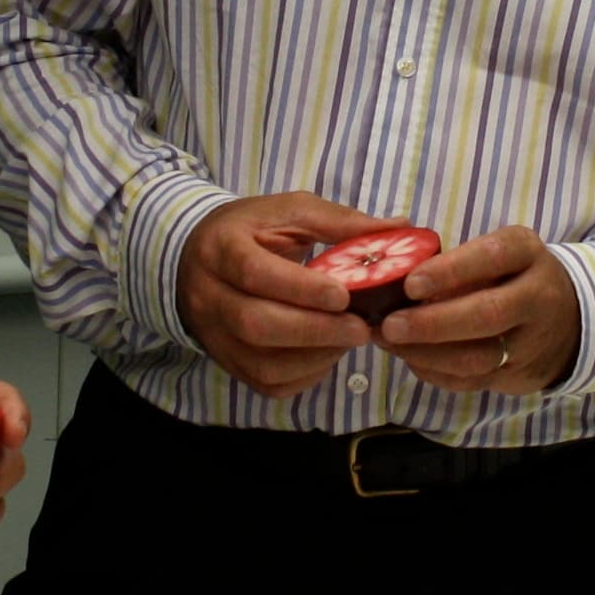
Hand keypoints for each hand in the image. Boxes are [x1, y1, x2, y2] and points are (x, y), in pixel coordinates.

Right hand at [176, 192, 390, 398]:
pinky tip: (327, 353)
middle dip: (315, 331)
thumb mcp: (289, 212)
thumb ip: (339, 221)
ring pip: (263, 363)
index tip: (344, 295)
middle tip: (362, 328)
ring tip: (349, 338)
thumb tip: (399, 227)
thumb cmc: (252, 232)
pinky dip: (306, 375)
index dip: (300, 288)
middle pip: (257, 324)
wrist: (195, 260)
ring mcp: (215, 336)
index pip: (255, 273)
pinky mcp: (228, 363)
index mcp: (222, 249)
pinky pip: (268, 383)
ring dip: (316, 356)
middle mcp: (210, 296)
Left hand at [376, 226, 580, 395]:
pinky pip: (471, 381)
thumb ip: (456, 263)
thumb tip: (395, 279)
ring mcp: (531, 342)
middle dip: (432, 323)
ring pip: (477, 357)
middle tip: (390, 325)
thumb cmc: (514, 277)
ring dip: (426, 353)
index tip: (411, 283)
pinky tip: (410, 358)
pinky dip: (434, 372)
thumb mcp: (499, 254)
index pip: (492, 256)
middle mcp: (537, 297)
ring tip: (389, 342)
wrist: (570, 321)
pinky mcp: (518, 376)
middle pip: (487, 314)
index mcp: (527, 253)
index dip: (450, 271)